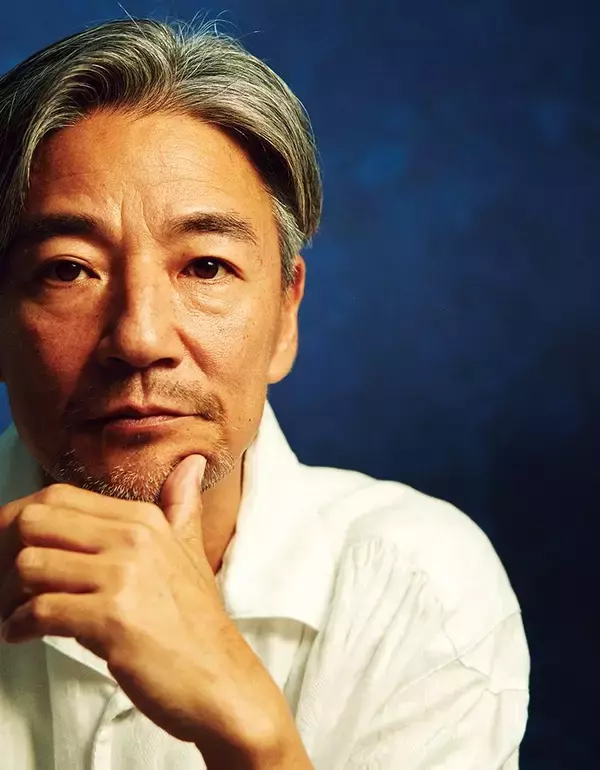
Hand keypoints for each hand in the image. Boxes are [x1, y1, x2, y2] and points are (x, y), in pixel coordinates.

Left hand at [0, 455, 297, 758]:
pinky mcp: (111, 619)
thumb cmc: (195, 621)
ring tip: (15, 612)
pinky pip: (39, 611)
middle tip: (5, 584)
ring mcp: (123, 576)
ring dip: (8, 595)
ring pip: (30, 565)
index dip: (21, 522)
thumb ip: (181, 505)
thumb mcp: (190, 552)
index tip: (11, 551)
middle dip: (5, 553)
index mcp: (143, 519)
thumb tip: (191, 462)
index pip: (58, 498)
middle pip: (35, 521)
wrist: (218, 677)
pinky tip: (22, 634)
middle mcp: (133, 538)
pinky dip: (18, 626)